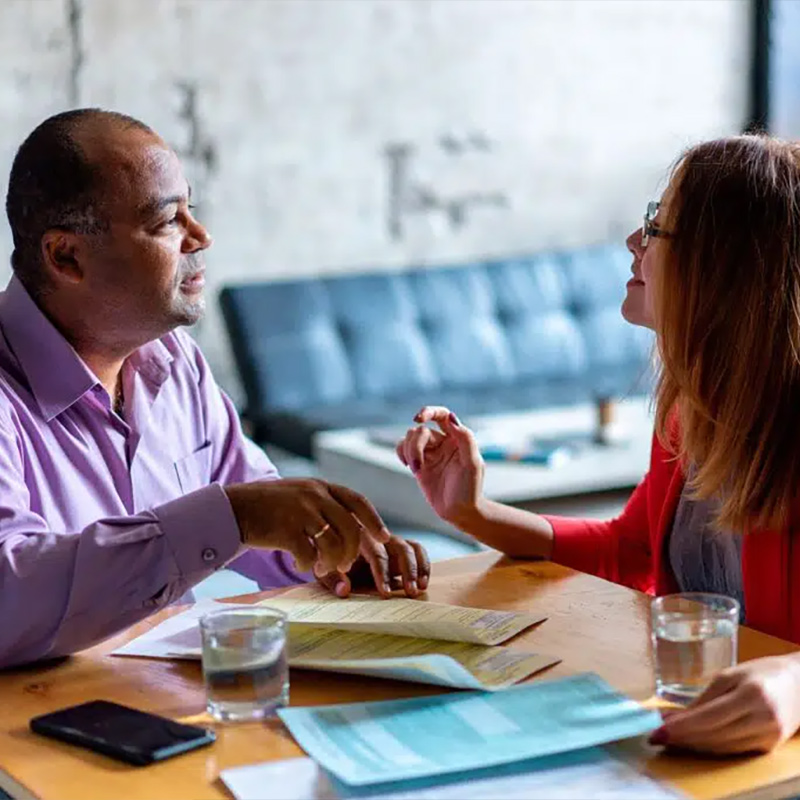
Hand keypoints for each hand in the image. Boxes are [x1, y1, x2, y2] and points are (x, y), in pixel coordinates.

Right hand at [224, 478, 389, 575]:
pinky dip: (308, 565)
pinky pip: (308, 554)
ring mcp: (300, 511)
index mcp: (321, 487)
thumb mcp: (301, 498)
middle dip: (352, 551)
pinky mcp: (285, 530)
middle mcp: (314, 495)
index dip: (375, 520)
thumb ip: (326, 509)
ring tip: (321, 566)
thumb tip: (355, 536)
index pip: (358, 501)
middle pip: (350, 527)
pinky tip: (301, 564)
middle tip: (346, 564)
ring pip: (333, 543)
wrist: (236, 508)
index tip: (385, 538)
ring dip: (331, 561)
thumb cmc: (272, 508)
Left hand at [317, 535, 431, 597]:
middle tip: (410, 592)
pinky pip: (417, 550)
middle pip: (399, 548)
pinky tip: (424, 583)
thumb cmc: (328, 560)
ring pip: (410, 547)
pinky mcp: (399, 546)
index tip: (386, 593)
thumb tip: (344, 591)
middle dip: (407, 571)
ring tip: (419, 589)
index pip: (376, 554)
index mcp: (358, 538)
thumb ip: (331, 579)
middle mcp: (377, 536)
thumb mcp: (323, 569)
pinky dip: (423, 564)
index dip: (383, 574)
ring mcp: (389, 540)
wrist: (329, 546)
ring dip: (417, 569)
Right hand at [396, 406, 484, 523]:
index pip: (442, 415)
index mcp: (458, 437)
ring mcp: (430, 452)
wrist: (460, 511)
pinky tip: (408, 465)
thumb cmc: (471, 489)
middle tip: (417, 468)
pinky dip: (401, 453)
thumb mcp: (472, 463)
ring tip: (415, 470)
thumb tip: (451, 417)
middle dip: (415, 446)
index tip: (417, 419)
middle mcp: (443, 441)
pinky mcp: (419, 463)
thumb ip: (465, 438)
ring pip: (410, 437)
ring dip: (408, 452)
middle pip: (421, 430)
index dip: (429, 412)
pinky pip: (403, 448)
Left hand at [650, 655, 799, 753]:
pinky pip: (733, 750)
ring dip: (693, 745)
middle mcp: (762, 719)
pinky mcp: (769, 747)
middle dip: (682, 738)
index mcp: (751, 695)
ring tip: (670, 739)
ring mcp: (768, 737)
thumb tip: (674, 716)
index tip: (657, 731)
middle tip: (656, 737)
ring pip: (721, 747)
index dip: (682, 727)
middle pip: (714, 736)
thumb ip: (704, 696)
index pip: (709, 717)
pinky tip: (693, 742)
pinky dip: (710, 747)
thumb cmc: (762, 673)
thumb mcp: (730, 675)